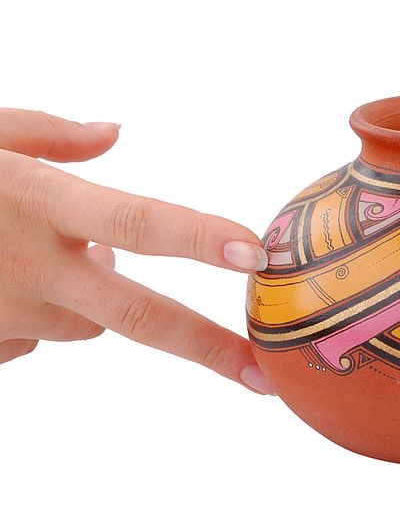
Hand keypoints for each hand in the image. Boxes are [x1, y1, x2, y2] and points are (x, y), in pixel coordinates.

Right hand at [0, 108, 273, 393]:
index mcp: (36, 204)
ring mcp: (12, 316)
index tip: (255, 254)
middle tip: (264, 377)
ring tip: (37, 252)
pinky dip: (40, 309)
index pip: (134, 221)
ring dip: (90, 293)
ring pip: (92, 320)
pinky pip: (42, 332)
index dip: (198, 238)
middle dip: (210, 349)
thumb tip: (115, 132)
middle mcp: (32, 270)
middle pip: (139, 317)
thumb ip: (46, 132)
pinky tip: (0, 278)